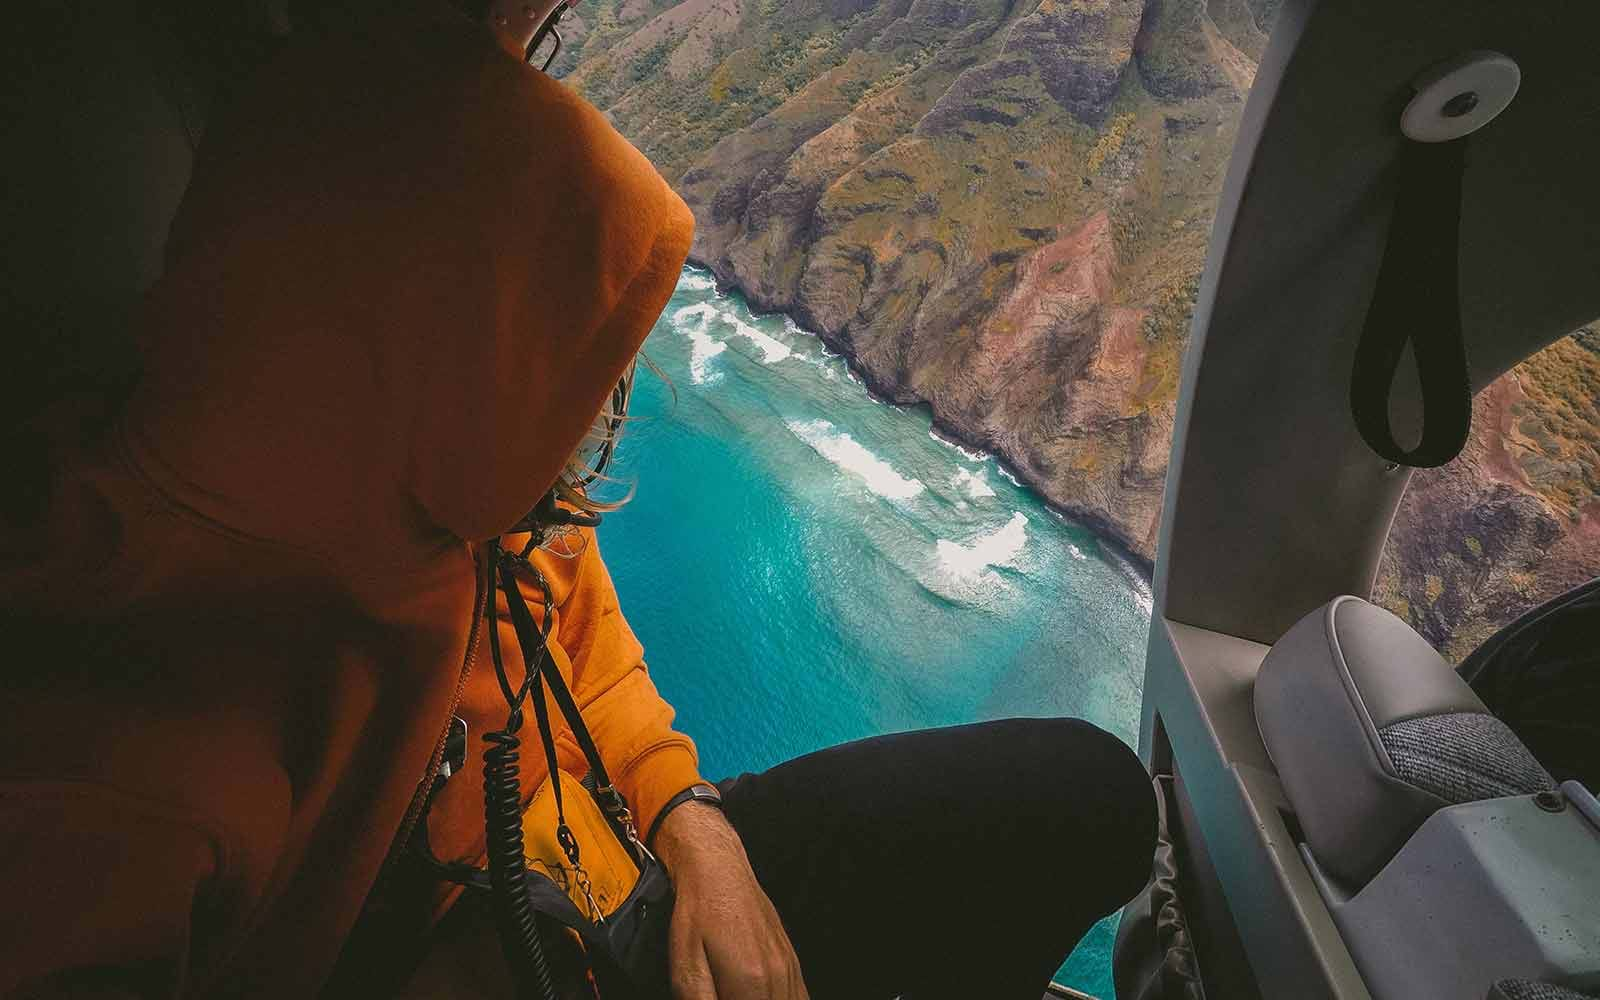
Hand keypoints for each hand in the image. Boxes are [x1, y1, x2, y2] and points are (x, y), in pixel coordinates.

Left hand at [651, 801, 808, 999]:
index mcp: (750, 982)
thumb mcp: (684, 965)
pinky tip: (773, 999)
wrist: (718, 870)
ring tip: (744, 995)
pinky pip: (800, 997)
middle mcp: (775, 976)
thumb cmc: (699, 910)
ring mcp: (787, 967)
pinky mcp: (790, 959)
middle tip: (728, 995)